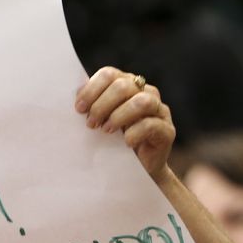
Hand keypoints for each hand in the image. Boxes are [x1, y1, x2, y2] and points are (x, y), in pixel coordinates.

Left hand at [75, 66, 174, 180]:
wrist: (137, 168)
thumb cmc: (114, 141)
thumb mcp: (100, 120)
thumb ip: (92, 106)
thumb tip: (75, 96)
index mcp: (127, 84)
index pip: (109, 74)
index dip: (92, 89)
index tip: (79, 109)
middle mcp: (146, 92)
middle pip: (123, 86)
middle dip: (102, 105)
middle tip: (91, 124)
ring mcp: (159, 110)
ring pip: (141, 101)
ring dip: (118, 116)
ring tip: (106, 131)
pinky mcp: (167, 130)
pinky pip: (151, 125)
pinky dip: (134, 133)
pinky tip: (125, 142)